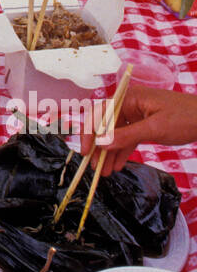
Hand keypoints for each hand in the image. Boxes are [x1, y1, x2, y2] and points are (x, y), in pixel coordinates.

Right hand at [80, 83, 196, 174]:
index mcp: (129, 98)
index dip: (89, 132)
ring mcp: (137, 115)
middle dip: (99, 147)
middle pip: (106, 125)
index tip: (86, 151)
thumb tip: (101, 144)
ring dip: (110, 153)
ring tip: (105, 173)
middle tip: (94, 167)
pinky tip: (116, 166)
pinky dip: (122, 152)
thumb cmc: (185, 118)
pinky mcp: (145, 125)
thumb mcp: (155, 128)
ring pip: (116, 135)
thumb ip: (127, 136)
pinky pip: (128, 139)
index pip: (100, 113)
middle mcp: (129, 104)